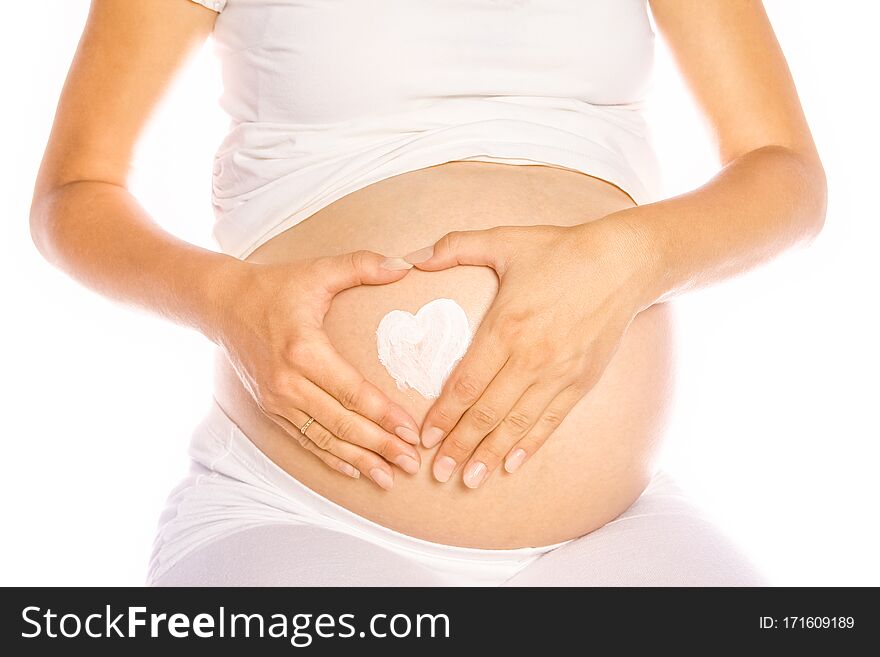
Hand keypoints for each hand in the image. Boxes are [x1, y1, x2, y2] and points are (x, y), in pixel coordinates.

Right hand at [214, 251, 422, 489]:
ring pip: (324, 439)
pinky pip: (305, 440)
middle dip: (379, 446)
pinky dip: (330, 457)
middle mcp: (288, 383)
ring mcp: (277, 400)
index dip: (384, 415)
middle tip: (411, 462)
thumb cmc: (274, 287)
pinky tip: (354, 471)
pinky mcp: (270, 409)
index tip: (411, 432)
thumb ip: (362, 266)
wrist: (222, 304)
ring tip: (389, 477)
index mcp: (304, 350)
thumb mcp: (317, 271)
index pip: (352, 392)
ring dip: (359, 460)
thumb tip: (405, 264)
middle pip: (342, 423)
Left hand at [404, 217, 654, 487]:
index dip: (443, 416)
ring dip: (490, 454)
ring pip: (516, 424)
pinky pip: (551, 421)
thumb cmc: (560, 250)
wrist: (623, 262)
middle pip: (486, 413)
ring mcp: (558, 374)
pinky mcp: (581, 381)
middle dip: (459, 446)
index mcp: (506, 328)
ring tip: (469, 480)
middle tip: (436, 473)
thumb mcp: (504, 241)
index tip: (424, 438)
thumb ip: (454, 247)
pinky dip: (529, 445)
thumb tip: (412, 255)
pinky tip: (511, 464)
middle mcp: (530, 358)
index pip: (465, 384)